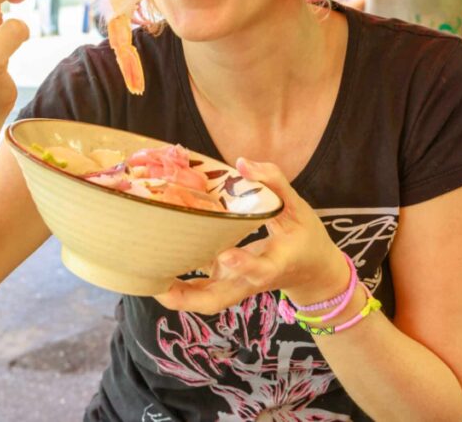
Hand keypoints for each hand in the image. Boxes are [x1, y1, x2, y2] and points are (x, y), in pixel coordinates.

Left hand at [155, 159, 346, 314]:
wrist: (314, 272)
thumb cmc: (306, 237)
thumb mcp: (299, 207)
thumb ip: (275, 183)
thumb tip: (243, 162)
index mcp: (276, 262)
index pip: (260, 270)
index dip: (243, 266)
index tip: (226, 255)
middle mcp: (253, 280)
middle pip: (220, 299)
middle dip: (190, 297)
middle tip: (161, 288)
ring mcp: (238, 285)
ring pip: (207, 300)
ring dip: (178, 296)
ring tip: (148, 280)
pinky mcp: (229, 282)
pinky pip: (202, 287)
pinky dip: (180, 283)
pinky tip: (155, 268)